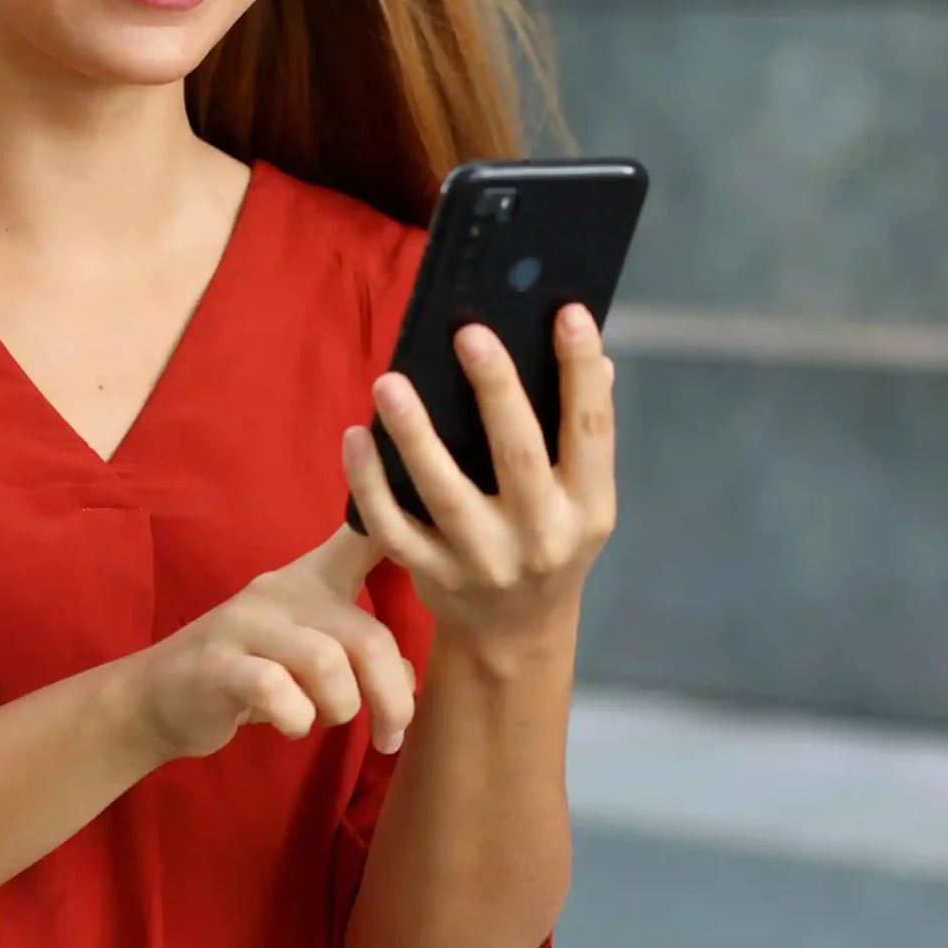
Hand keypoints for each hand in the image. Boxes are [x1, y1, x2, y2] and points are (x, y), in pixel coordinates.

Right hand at [118, 528, 414, 764]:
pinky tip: (290, 725)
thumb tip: (410, 679)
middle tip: (392, 735)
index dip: (399, 518)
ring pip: (327, 663)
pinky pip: (277, 691)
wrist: (160, 699)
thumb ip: (359, 654)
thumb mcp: (307, 650)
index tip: (431, 502)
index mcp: (309, 580)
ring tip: (329, 722)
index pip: (362, 537)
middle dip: (392, 697)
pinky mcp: (217, 664)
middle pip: (365, 634)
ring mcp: (245, 624)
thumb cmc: (249, 675)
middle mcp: (280, 590)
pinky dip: (296, 718)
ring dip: (342, 709)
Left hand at [342, 302, 617, 659]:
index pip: (591, 430)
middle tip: (468, 332)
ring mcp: (482, 560)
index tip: (567, 313)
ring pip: (443, 492)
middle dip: (494, 389)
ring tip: (389, 382)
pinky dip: (369, 482)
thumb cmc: (548, 541)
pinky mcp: (431, 575)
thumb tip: (587, 354)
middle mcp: (541, 535)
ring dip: (414, 434)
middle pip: (517, 454)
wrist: (515, 634)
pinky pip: (392, 526)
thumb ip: (581, 433)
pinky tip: (356, 436)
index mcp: (586, 506)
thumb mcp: (580, 499)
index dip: (580, 372)